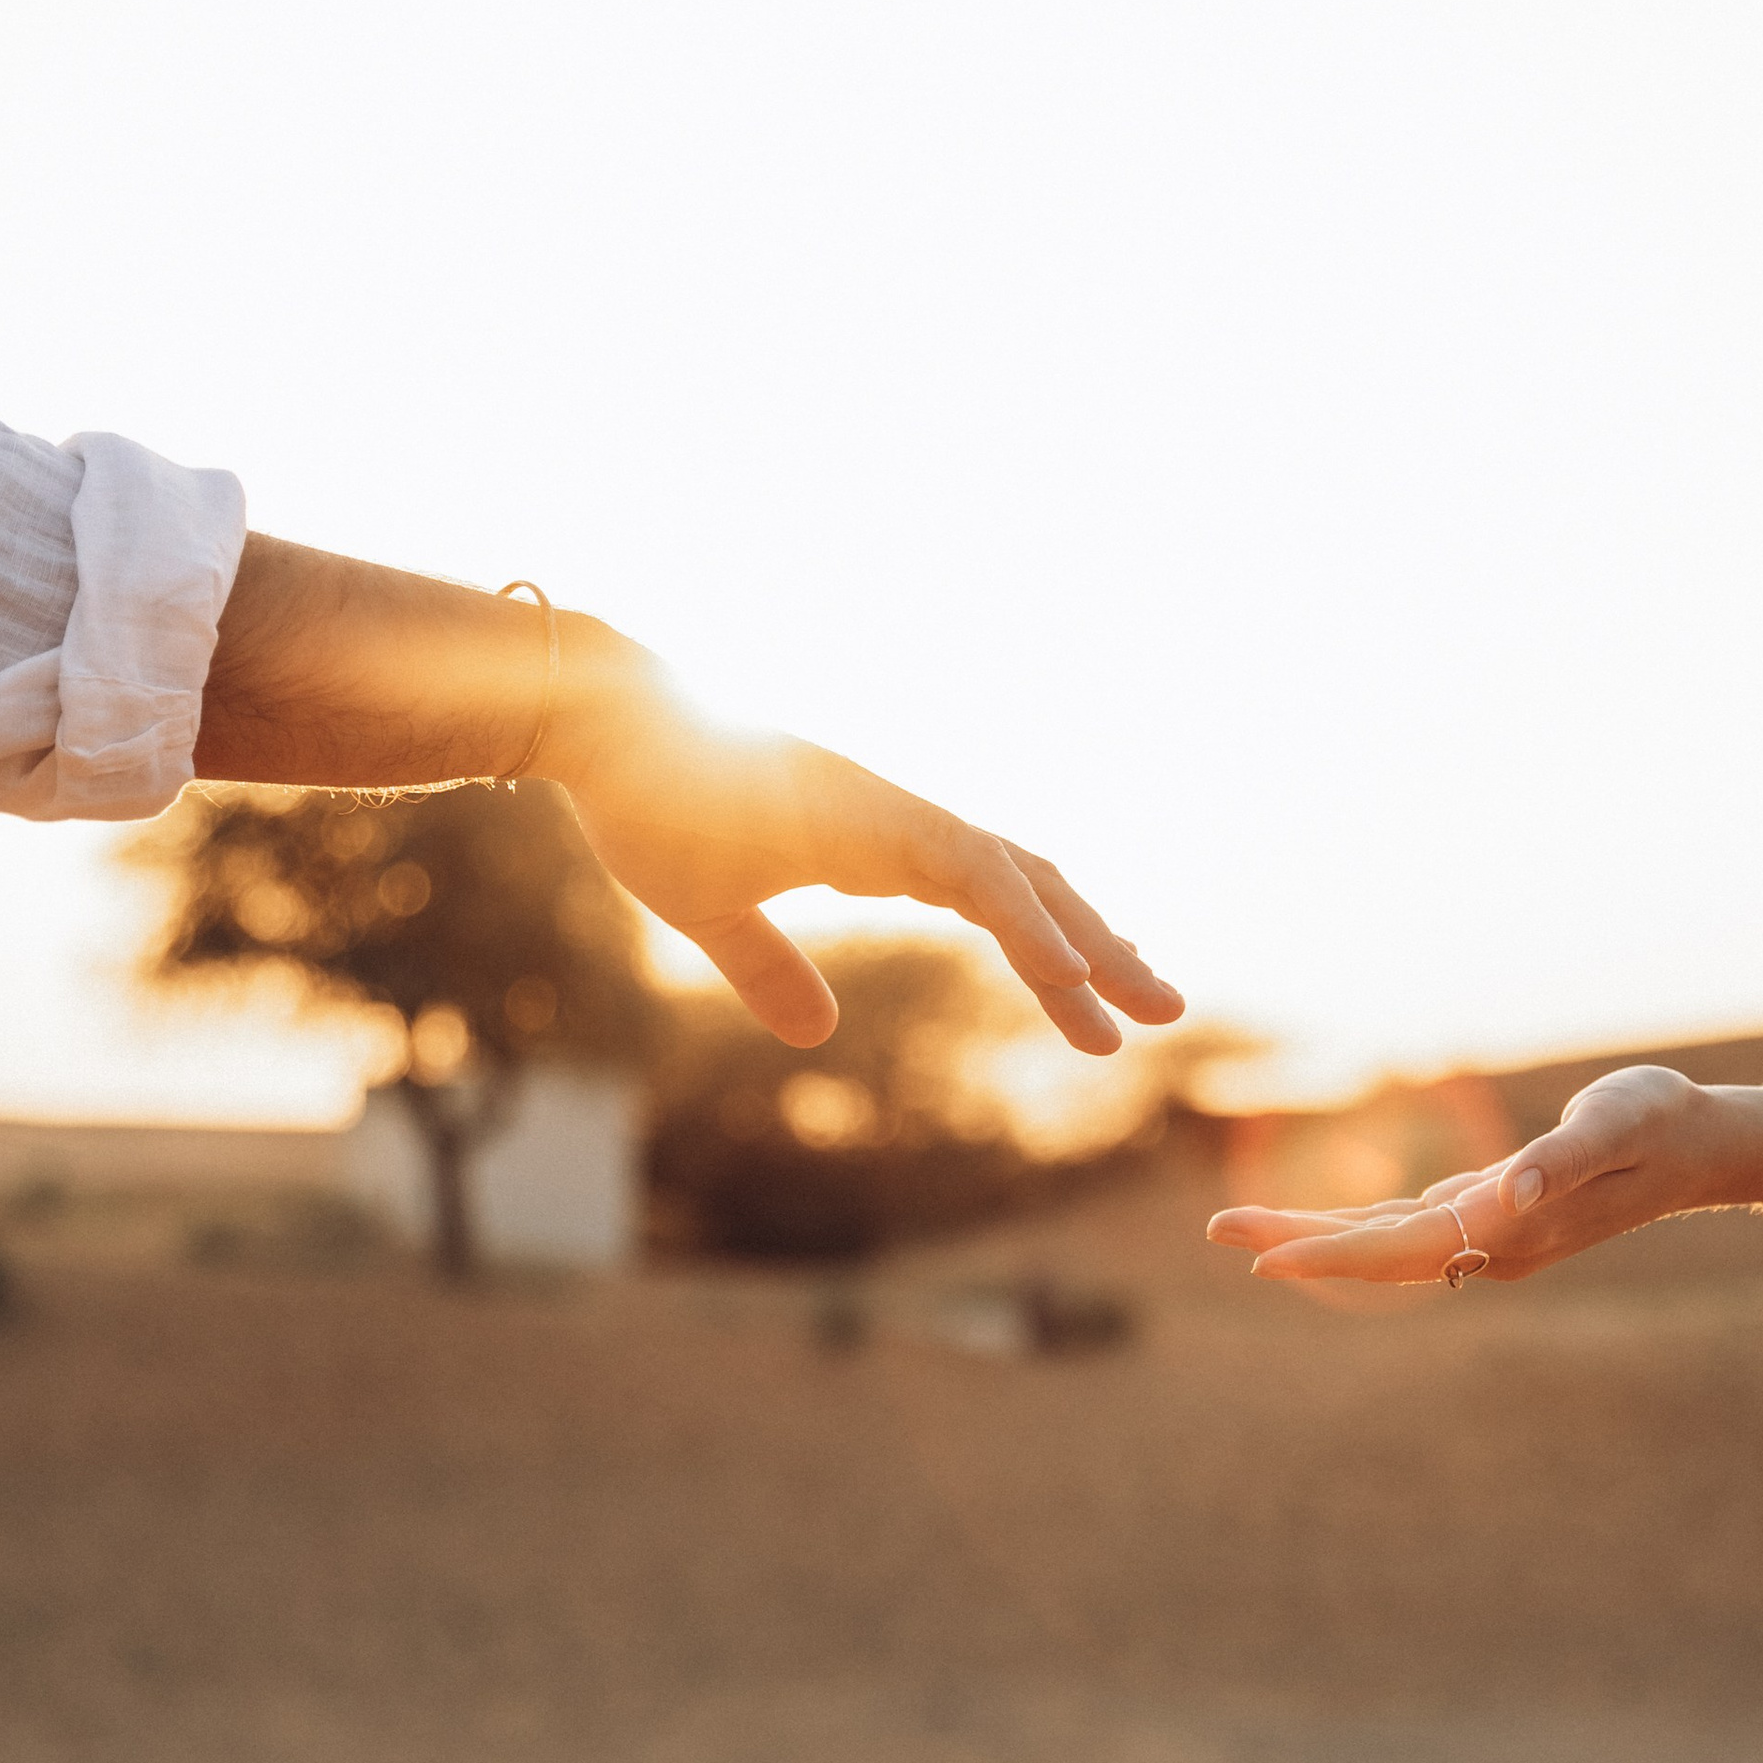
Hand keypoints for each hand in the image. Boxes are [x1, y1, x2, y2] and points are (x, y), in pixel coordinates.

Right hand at [195, 532, 1182, 1055]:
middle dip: (1101, 947)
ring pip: (1019, 878)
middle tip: (1166, 1007)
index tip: (1100, 1008)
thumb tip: (817, 1032)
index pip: (994, 896)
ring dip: (1084, 945)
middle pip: (1032, 882)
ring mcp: (892, 809)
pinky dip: (1024, 922)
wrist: (597, 729)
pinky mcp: (873, 810)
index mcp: (878, 845)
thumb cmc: (647, 807)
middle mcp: (902, 822)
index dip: (1052, 946)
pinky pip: (970, 871)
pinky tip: (1065, 974)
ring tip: (1143, 1008)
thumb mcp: (713, 915)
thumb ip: (769, 969)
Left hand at [1207, 1065, 1725, 1285]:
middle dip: (1295, 1242)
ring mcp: (1489, 1233)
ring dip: (1315, 1235)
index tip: (1263, 1256)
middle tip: (1214, 1229)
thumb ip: (1557, 1161)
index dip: (1330, 1253)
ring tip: (1244, 1227)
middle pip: (1373, 1253)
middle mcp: (1488, 1243)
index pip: (1398, 1248)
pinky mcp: (1493, 1214)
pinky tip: (1326, 1227)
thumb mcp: (1612, 1126)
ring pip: (1383, 1242)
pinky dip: (1356, 1227)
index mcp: (1505, 1228)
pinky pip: (1407, 1228)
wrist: (1701, 1146)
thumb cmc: (1656, 1124)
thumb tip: (1505, 1193)